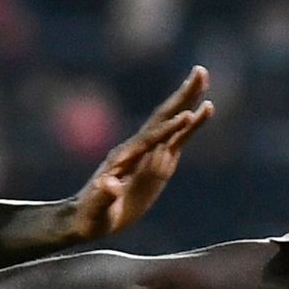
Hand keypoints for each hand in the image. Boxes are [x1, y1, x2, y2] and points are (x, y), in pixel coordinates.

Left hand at [60, 67, 214, 242]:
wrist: (84, 216)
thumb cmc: (89, 216)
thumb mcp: (95, 210)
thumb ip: (102, 197)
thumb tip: (109, 184)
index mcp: (125, 158)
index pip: (151, 139)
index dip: (169, 129)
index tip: (188, 116)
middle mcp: (137, 149)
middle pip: (163, 117)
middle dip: (182, 96)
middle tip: (200, 71)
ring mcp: (146, 154)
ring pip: (170, 123)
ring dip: (188, 101)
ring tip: (203, 78)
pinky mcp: (154, 163)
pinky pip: (174, 141)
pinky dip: (188, 126)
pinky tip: (198, 113)